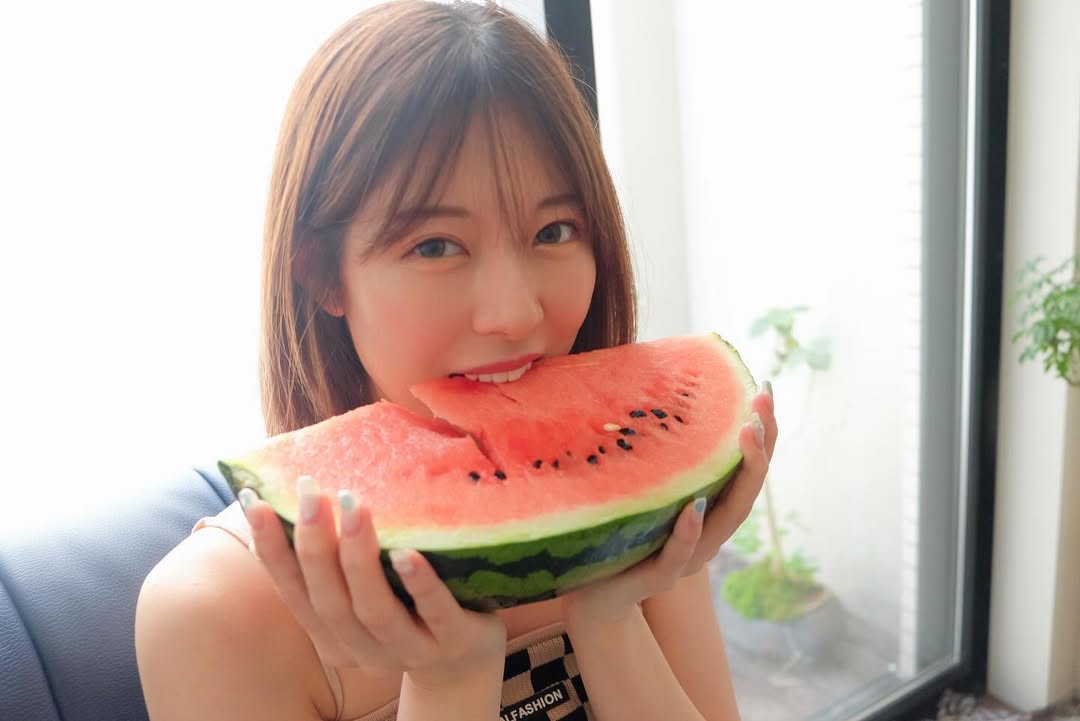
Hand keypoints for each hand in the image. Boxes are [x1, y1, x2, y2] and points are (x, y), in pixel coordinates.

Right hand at [238, 483, 507, 686]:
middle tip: (311, 491)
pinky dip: (418, 584)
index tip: (254, 501)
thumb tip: (299, 494)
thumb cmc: (406, 610)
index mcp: (332, 634)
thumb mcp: (363, 593)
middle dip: (314, 545)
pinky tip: (407, 553)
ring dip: (358, 558)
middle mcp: (363, 647)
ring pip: (373, 609)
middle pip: (328, 599)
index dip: (270, 549)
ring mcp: (410, 649)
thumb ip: (336, 561)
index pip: (292, 591)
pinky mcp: (455, 641)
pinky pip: (435, 612)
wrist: (466, 664)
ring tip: (353, 508)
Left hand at [561, 383, 776, 626]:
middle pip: (748, 488)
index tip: (766, 387)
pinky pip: (679, 554)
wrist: (590, 594)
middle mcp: (708, 532)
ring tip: (745, 434)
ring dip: (741, 474)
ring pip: (727, 518)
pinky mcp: (658, 577)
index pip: (744, 467)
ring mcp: (688, 557)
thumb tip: (647, 382)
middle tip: (761, 401)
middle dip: (761, 443)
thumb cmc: (616, 530)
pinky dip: (689, 531)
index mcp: (707, 507)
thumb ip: (653, 451)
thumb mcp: (638, 484)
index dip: (762, 432)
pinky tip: (695, 505)